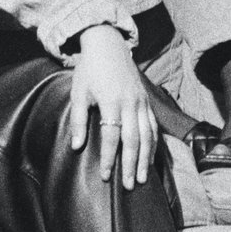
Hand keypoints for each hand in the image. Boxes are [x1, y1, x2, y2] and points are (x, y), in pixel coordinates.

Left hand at [66, 25, 161, 189]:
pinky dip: (153, 144)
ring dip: (145, 159)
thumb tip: (77, 146)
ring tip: (142, 179)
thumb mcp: (78, 92)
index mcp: (111, 101)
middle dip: (131, 164)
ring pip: (147, 135)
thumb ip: (78, 120)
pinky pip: (153, 127)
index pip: (112, 135)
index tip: (106, 175)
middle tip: (130, 186)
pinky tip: (150, 159)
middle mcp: (130, 103)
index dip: (110, 157)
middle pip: (133, 139)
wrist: (108, 45)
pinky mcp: (147, 101)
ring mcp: (141, 102)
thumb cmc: (90, 70)